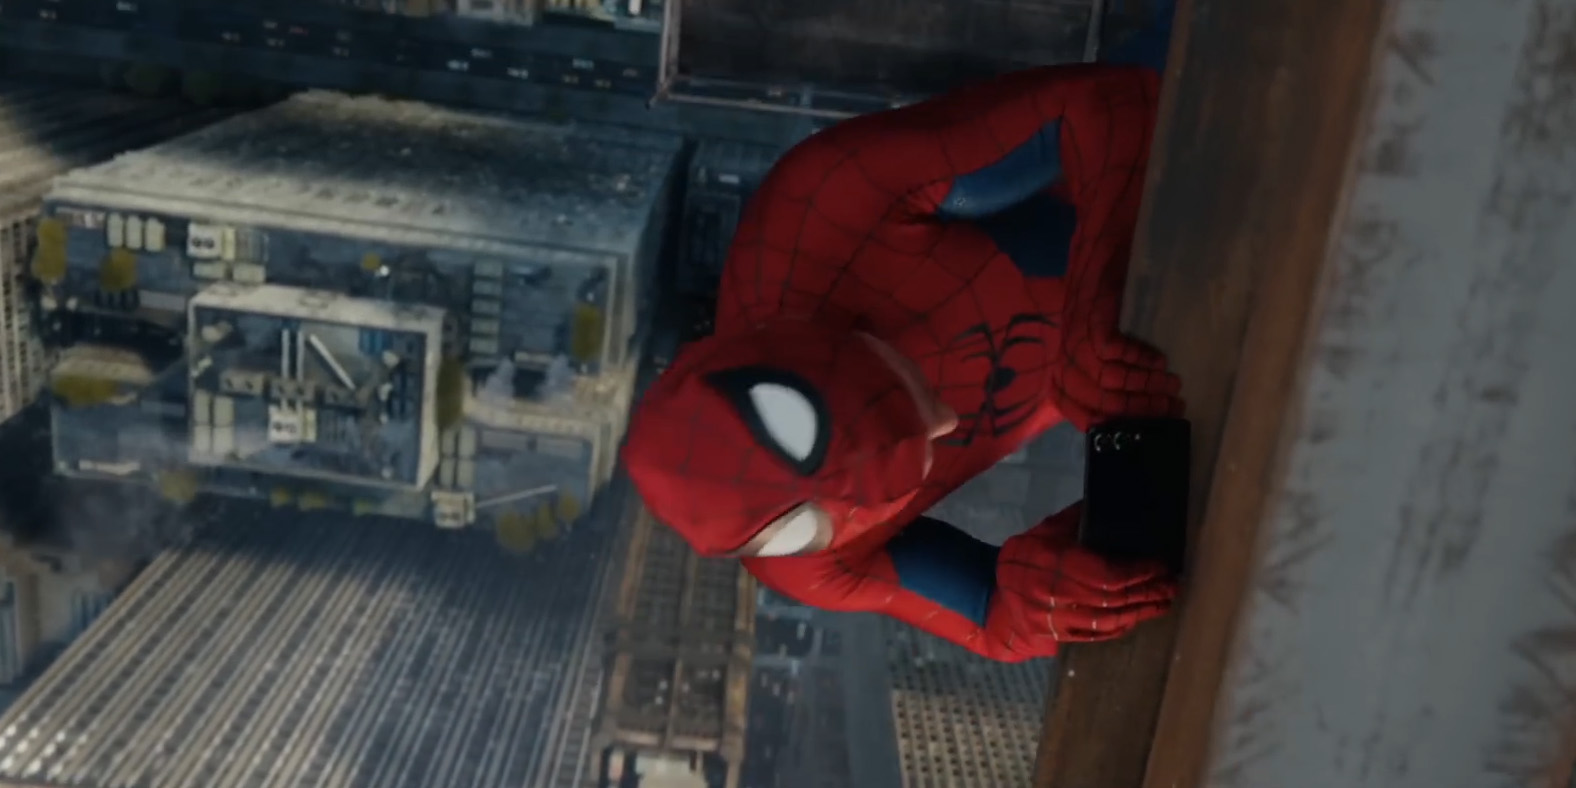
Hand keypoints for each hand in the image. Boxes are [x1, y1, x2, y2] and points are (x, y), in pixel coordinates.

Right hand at [993, 505, 1177, 645]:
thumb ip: (1077, 519)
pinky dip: (1122, 627)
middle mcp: (1052, 595)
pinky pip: (1096, 636)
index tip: (1159, 565)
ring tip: (1163, 602)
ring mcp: (1054, 620)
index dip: (1137, 571)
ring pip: (1108, 621)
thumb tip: (1111, 502)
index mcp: (1050, 563)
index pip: (1105, 574)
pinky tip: (1138, 617)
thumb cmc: (1025, 558)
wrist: (993, 596)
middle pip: (1112, 599)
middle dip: (1147, 592)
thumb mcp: (1045, 531)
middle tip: (1171, 585)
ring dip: (1141, 612)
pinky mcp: (1057, 637)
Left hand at [1052, 299, 1183, 430]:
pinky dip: (1140, 360)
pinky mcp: (1090, 325)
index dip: (1114, 425)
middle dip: (1142, 409)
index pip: (1080, 415)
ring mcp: (1075, 344)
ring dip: (1146, 386)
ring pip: (1110, 380)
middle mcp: (1062, 364)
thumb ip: (1100, 383)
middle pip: (1101, 401)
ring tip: (1173, 386)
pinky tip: (1160, 361)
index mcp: (1061, 378)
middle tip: (1173, 407)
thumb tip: (1133, 414)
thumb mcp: (1090, 353)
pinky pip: (1114, 353)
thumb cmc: (1097, 313)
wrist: (1097, 264)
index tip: (1146, 429)